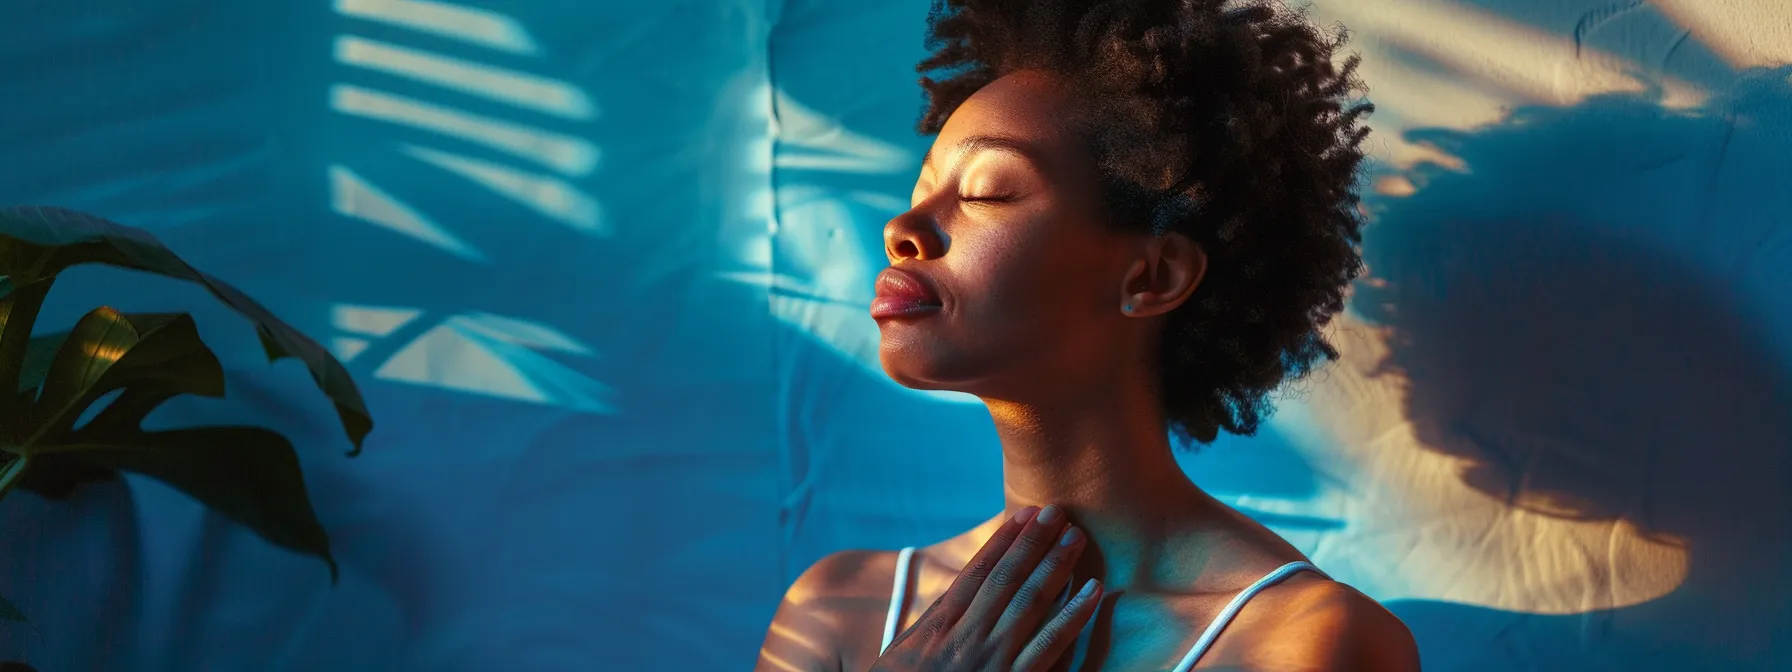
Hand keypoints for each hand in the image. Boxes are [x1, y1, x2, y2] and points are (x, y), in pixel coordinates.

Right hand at [869, 505, 1101, 671]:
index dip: (1004, 540)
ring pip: (1030, 602)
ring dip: (1056, 566)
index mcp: (939, 625)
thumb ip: (935, 623)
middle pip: (1007, 578)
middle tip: (1057, 511)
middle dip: (1033, 542)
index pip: (978, 571)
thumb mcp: (906, 653)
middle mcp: (967, 635)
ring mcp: (992, 659)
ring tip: (1075, 537)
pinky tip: (1092, 591)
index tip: (1025, 513)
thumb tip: (960, 592)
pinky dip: (1073, 616)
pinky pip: (1050, 645)